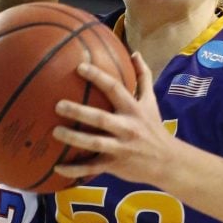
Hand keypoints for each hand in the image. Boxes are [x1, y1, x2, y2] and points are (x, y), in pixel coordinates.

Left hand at [52, 53, 176, 185]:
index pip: (115, 89)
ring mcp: (120, 148)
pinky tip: (56, 167)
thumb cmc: (154, 127)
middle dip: (79, 111)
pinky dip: (74, 170)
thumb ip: (143, 76)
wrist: (167, 161)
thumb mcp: (152, 101)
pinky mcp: (114, 165)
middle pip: (100, 118)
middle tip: (58, 104)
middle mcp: (127, 128)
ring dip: (73, 138)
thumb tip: (134, 53)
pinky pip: (91, 169)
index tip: (79, 67)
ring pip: (94, 143)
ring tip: (55, 131)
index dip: (98, 77)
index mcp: (134, 109)